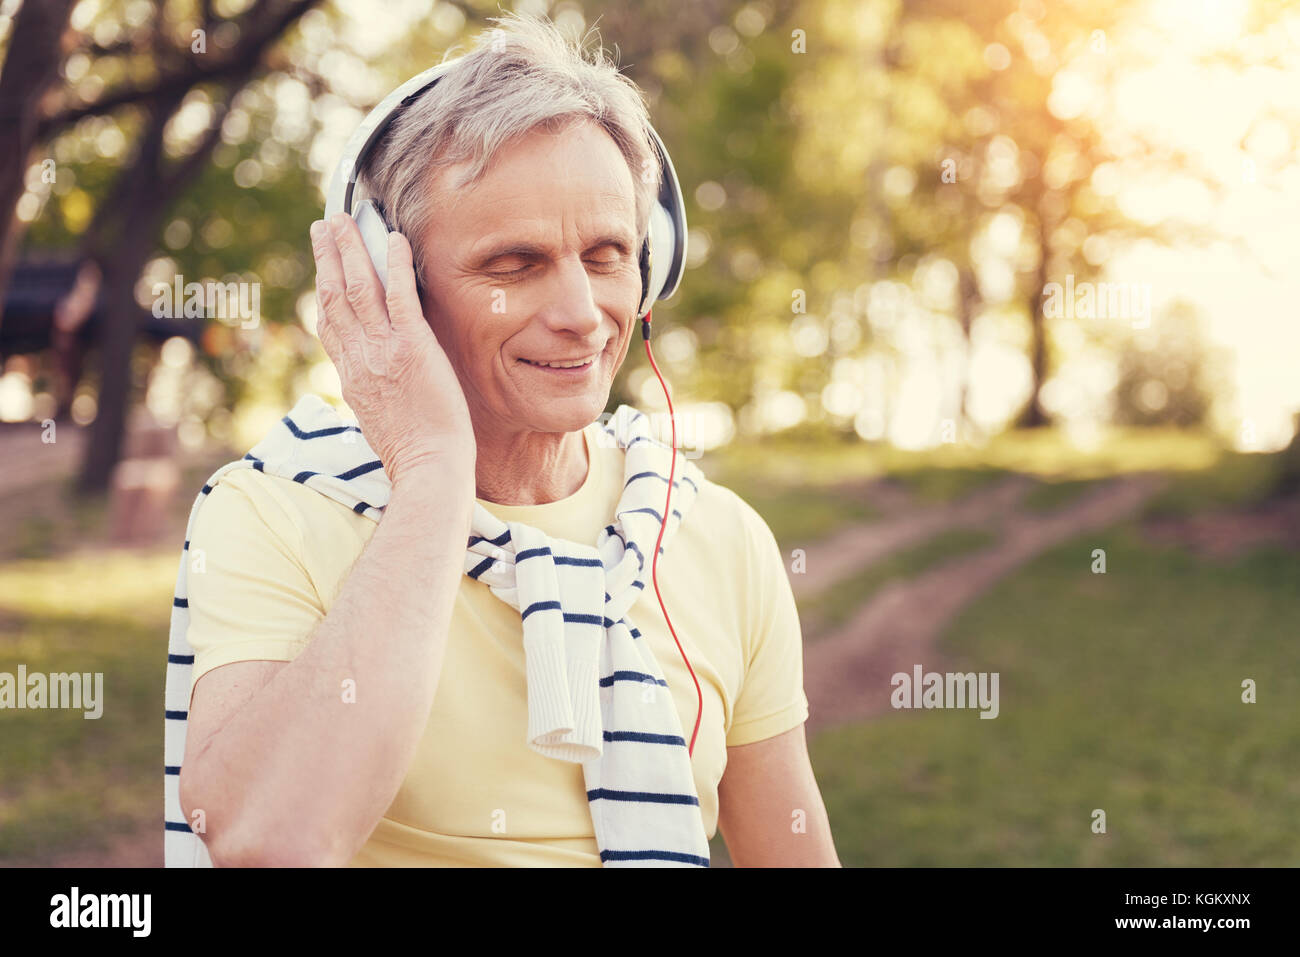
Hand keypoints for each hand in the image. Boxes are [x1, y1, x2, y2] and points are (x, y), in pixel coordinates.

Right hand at [310, 213, 475, 486]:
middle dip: (329, 257)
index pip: (330, 325)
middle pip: (336, 297)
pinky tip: (393, 239)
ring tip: (346, 219)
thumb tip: (371, 382)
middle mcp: (359, 359)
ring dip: (352, 249)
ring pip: (360, 289)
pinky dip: (395, 265)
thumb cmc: (413, 453)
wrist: (429, 468)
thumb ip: (370, 392)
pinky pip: (400, 298)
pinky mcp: (413, 348)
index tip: (323, 267)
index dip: (324, 290)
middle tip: (325, 224)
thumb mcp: (377, 421)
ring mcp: (383, 351)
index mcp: (350, 377)